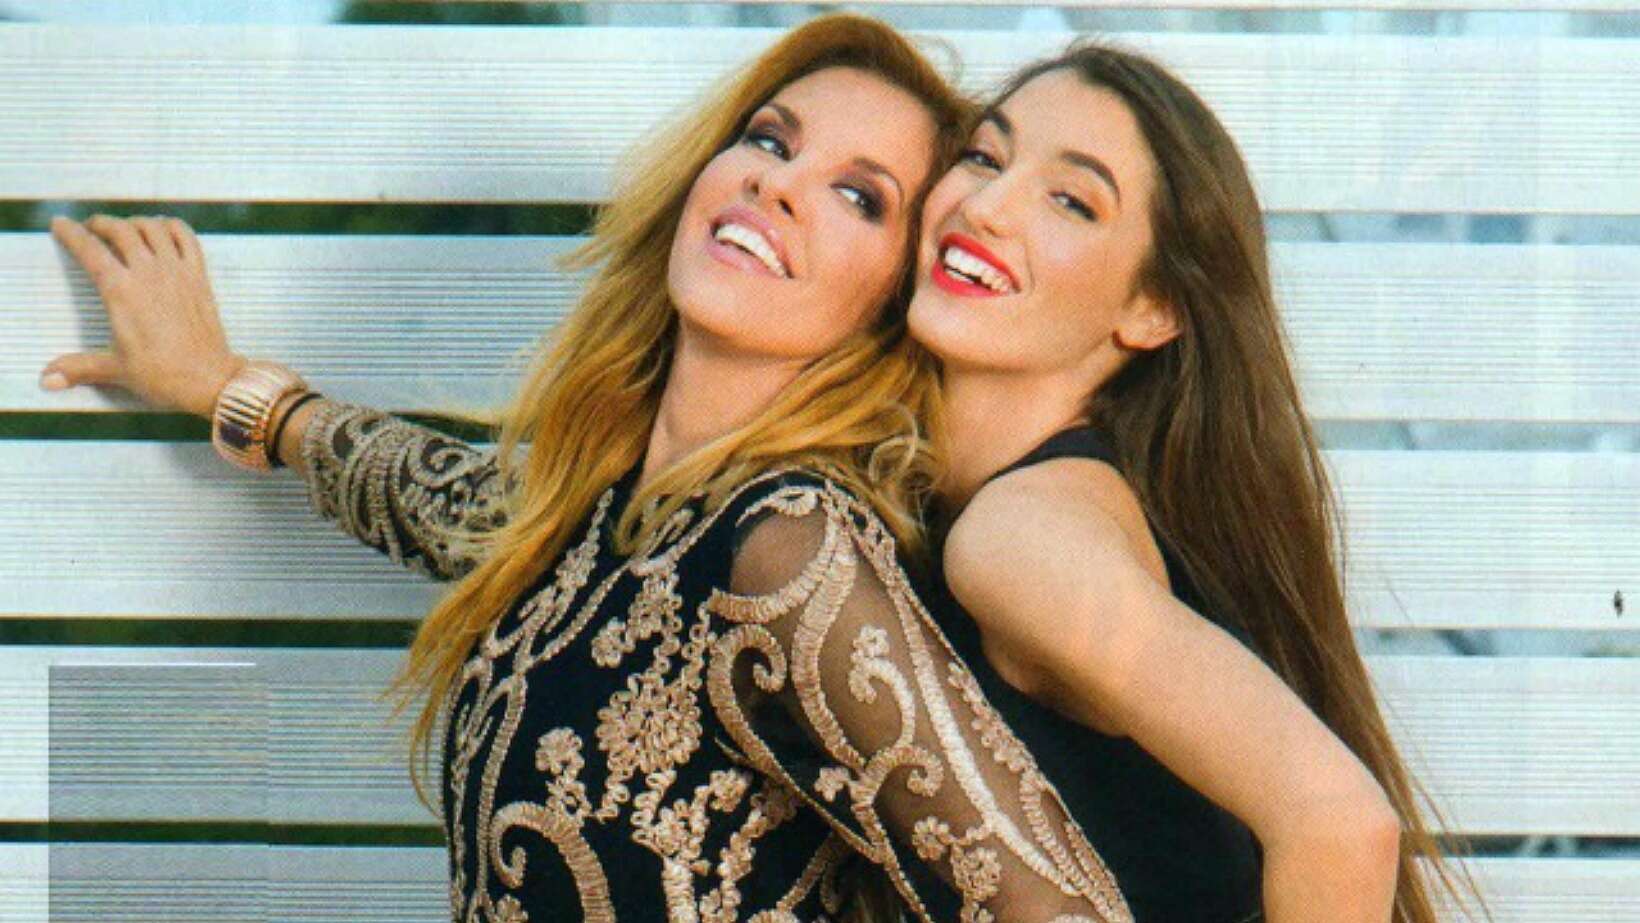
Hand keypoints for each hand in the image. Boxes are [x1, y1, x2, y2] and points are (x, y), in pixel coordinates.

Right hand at [43, 214, 246, 417]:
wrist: (209, 379)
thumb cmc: (163, 375)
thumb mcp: (115, 370)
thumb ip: (78, 368)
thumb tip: (47, 379)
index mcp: (121, 291)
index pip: (89, 250)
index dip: (71, 233)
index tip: (60, 224)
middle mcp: (149, 273)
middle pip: (120, 230)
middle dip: (100, 223)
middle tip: (91, 229)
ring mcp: (177, 272)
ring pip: (153, 228)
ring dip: (134, 222)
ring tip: (123, 229)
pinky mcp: (199, 276)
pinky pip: (187, 238)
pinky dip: (172, 227)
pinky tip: (162, 231)